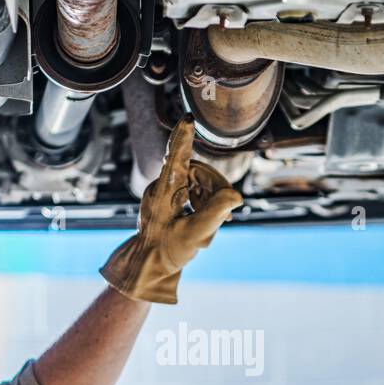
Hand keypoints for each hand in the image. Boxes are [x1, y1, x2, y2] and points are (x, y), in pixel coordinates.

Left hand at [99, 117, 242, 303]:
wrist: (148, 265)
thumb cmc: (167, 251)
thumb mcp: (195, 235)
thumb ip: (215, 213)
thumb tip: (235, 196)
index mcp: (165, 190)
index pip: (177, 157)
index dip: (184, 137)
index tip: (188, 119)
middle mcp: (162, 185)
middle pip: (199, 172)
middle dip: (215, 190)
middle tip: (227, 215)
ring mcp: (164, 191)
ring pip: (198, 181)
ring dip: (210, 200)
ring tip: (210, 225)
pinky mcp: (168, 197)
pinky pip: (193, 190)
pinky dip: (204, 203)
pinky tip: (207, 221)